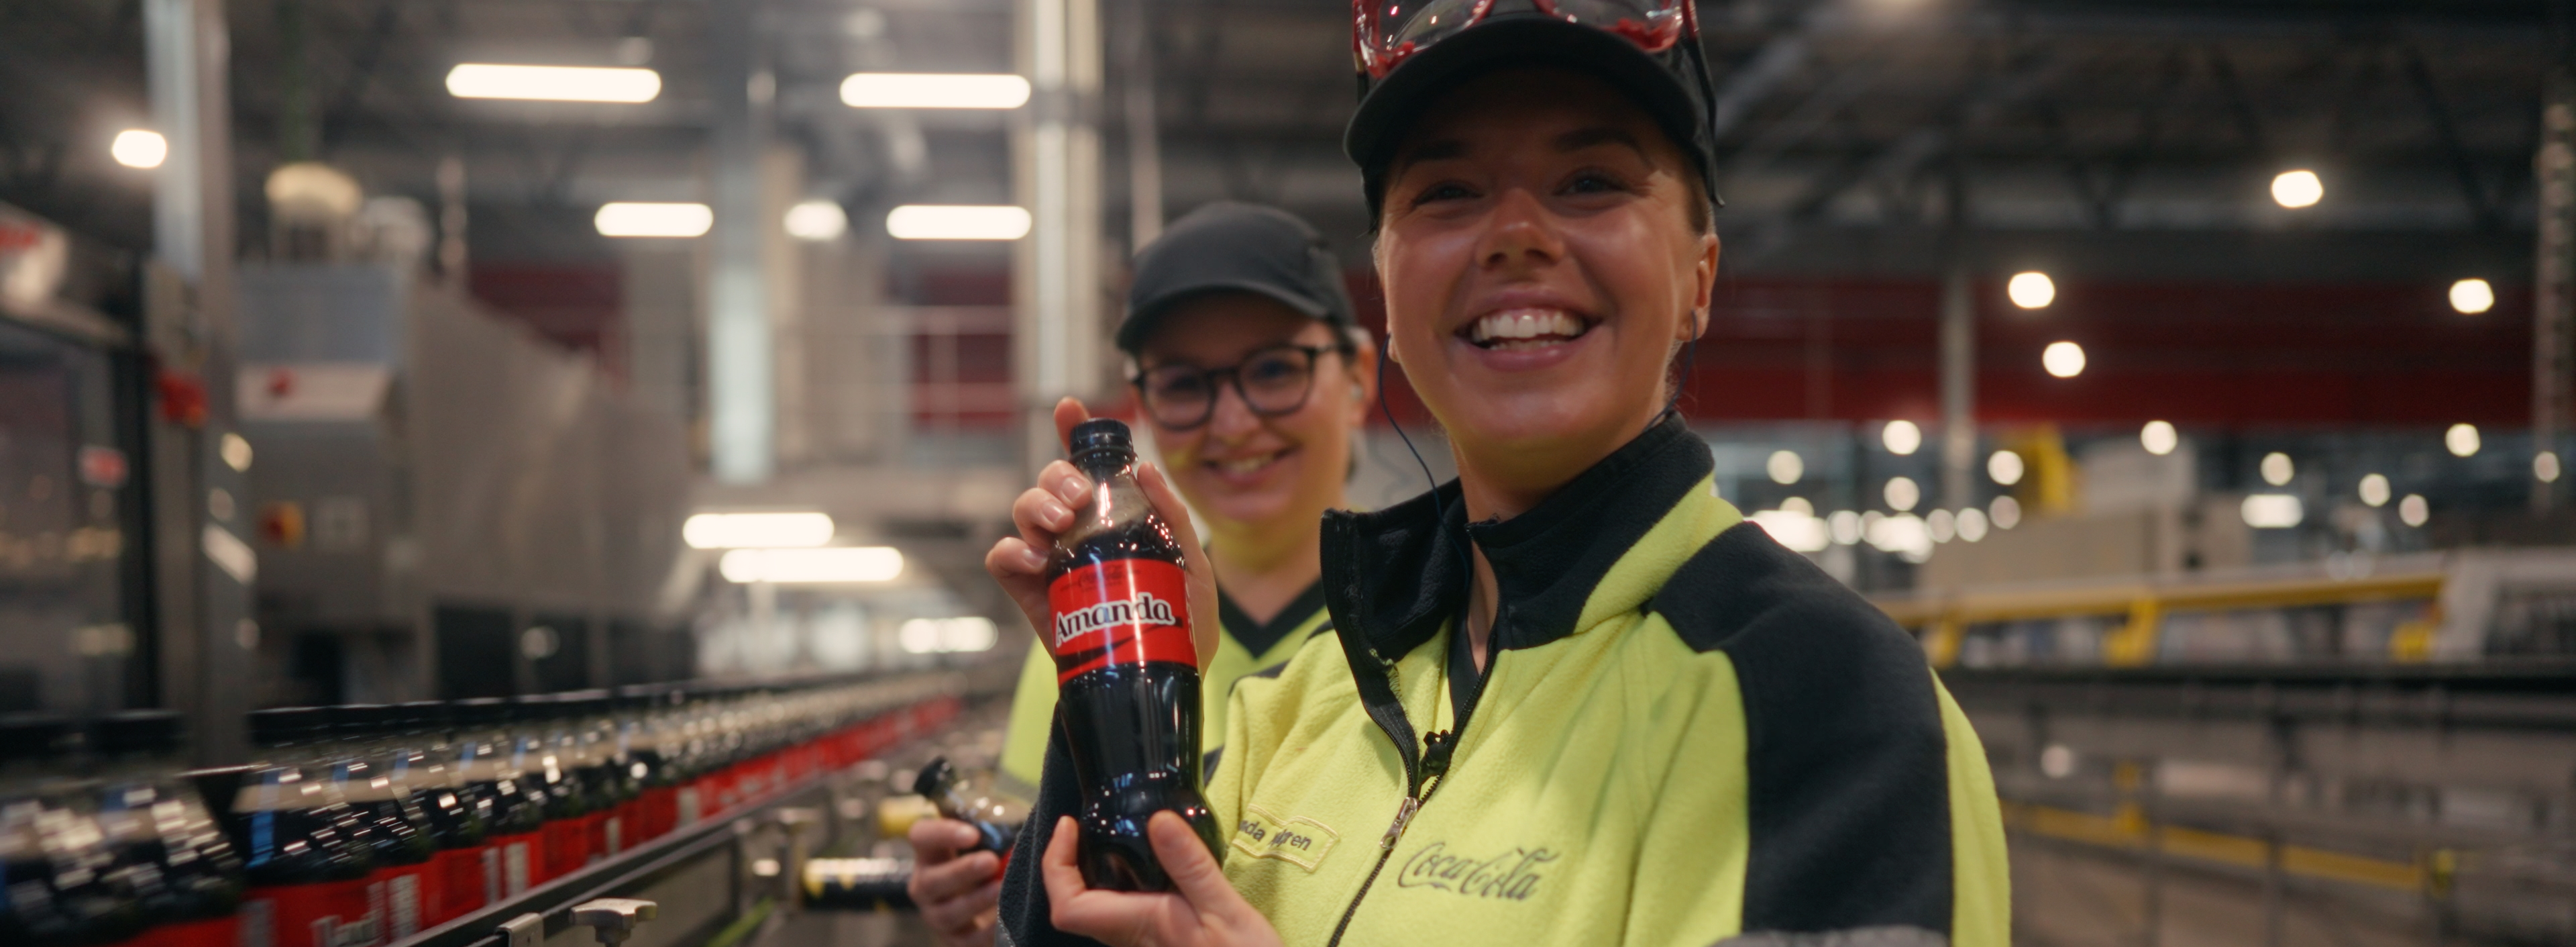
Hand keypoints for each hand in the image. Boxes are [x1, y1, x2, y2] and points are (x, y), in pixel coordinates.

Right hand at [906, 818, 1002, 946]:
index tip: (974, 834)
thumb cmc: (989, 861)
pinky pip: (967, 940)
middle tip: (991, 861)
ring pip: (946, 914)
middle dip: (961, 871)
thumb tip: (1020, 828)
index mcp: (930, 853)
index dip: (943, 833)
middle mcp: (925, 885)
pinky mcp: (954, 940)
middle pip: (931, 880)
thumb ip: (997, 833)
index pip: (921, 836)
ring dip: (974, 901)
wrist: (989, 904)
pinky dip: (986, 931)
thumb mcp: (988, 842)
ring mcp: (936, 915)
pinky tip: (1005, 918)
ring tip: (999, 889)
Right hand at [984, 397, 1221, 668]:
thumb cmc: (1179, 623)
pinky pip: (1004, 558)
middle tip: (1080, 497)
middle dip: (1058, 475)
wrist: (1161, 680)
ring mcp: (1052, 559)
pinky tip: (1040, 561)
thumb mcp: (1193, 568)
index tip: (1070, 409)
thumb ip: (1175, 520)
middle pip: (1050, 481)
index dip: (1075, 430)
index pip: (1090, 464)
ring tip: (1061, 525)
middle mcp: (1078, 530)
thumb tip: (1149, 469)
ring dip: (1036, 505)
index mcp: (1116, 515)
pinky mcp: (1033, 592)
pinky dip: (1014, 551)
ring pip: (1024, 510)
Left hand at [1042, 814, 1279, 946]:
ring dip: (1092, 873)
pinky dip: (1119, 884)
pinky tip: (1147, 864)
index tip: (1069, 827)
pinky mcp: (1158, 942)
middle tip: (1085, 824)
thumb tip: (1158, 819)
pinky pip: (1123, 913)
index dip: (1055, 865)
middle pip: (1076, 906)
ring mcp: (1142, 944)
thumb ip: (1191, 866)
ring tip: (1112, 835)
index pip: (1068, 906)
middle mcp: (1130, 939)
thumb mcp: (1225, 909)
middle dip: (1069, 863)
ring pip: (1098, 909)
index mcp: (1138, 926)